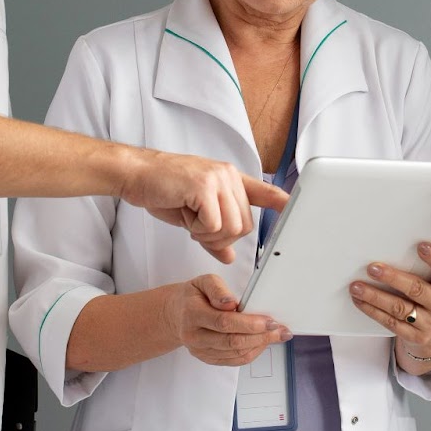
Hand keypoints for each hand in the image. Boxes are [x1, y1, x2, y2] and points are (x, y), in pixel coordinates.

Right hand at [119, 150, 289, 263]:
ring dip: (209, 235)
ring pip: (233, 227)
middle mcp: (228, 176)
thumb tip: (228, 255)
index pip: (263, 190)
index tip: (296, 208)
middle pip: (246, 225)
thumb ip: (213, 233)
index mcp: (228, 179)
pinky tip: (185, 215)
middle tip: (198, 229)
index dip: (280, 202)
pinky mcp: (204, 187)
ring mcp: (218, 179)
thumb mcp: (192, 215)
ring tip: (191, 220)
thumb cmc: (161, 190)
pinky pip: (214, 225)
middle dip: (222, 237)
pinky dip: (199, 230)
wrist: (135, 174)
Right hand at [164, 274, 291, 366]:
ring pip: (235, 354)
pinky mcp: (208, 358)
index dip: (249, 324)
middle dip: (261, 336)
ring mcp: (200, 350)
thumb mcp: (203, 281)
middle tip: (280, 330)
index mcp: (192, 314)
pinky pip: (234, 361)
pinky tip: (262, 342)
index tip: (269, 321)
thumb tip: (231, 304)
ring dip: (260, 345)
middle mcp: (194, 336)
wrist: (176, 314)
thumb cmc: (194, 296)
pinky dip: (252, 352)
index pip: (224, 322)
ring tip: (276, 335)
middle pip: (232, 341)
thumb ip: (218, 289)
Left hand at [349, 242, 430, 373]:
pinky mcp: (414, 336)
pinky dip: (372, 310)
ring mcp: (430, 324)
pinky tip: (360, 300)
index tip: (421, 246)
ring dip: (375, 296)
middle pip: (417, 289)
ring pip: (399, 308)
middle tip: (373, 268)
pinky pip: (390, 322)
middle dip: (393, 278)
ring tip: (357, 286)